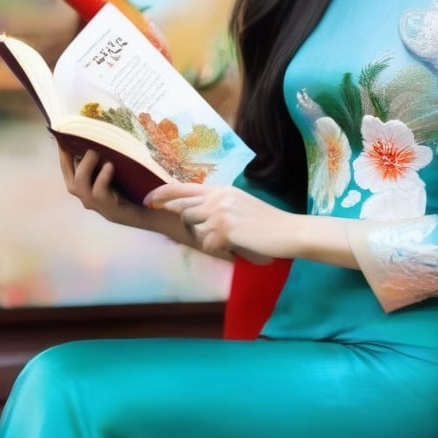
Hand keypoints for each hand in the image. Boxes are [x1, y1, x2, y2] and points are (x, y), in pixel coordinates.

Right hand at [57, 147, 233, 259]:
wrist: (169, 210)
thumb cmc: (150, 186)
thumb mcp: (129, 167)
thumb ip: (117, 154)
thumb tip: (110, 129)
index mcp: (94, 188)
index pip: (70, 173)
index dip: (64, 157)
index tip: (62, 138)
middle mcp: (94, 201)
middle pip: (71, 183)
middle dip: (74, 163)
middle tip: (89, 147)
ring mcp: (102, 209)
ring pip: (81, 189)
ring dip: (87, 169)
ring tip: (99, 154)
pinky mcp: (114, 213)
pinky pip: (99, 196)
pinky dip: (102, 179)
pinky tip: (111, 167)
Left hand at [144, 180, 289, 265]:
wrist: (288, 231)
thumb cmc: (266, 222)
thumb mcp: (240, 204)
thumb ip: (218, 204)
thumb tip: (194, 213)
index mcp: (222, 190)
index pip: (184, 188)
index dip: (162, 193)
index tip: (149, 200)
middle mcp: (218, 198)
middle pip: (183, 209)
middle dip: (184, 222)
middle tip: (196, 231)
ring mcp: (220, 214)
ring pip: (193, 228)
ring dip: (205, 238)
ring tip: (226, 240)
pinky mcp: (225, 231)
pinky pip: (207, 243)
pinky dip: (217, 249)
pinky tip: (233, 247)